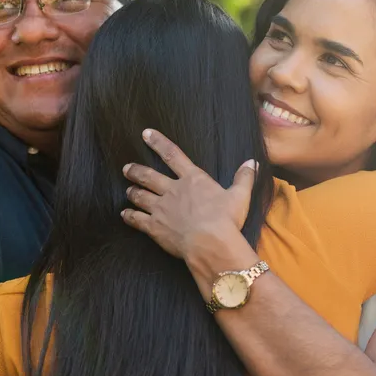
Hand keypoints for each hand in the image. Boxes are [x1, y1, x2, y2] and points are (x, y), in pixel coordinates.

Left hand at [121, 128, 259, 284]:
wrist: (210, 242)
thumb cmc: (226, 219)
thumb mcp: (240, 196)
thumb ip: (244, 178)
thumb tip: (251, 163)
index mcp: (193, 180)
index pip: (173, 155)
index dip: (158, 143)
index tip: (146, 134)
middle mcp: (173, 190)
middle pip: (148, 176)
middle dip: (136, 171)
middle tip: (126, 168)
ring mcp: (161, 208)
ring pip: (140, 196)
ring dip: (133, 192)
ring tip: (127, 190)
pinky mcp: (155, 227)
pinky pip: (137, 220)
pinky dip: (129, 216)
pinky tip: (124, 215)